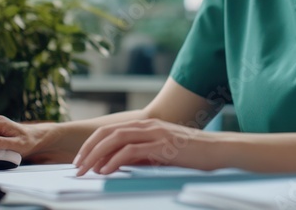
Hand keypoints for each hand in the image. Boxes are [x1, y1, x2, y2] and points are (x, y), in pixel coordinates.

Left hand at [72, 118, 219, 175]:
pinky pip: (131, 151)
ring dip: (96, 155)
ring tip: (85, 170)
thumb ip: (143, 154)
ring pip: (115, 139)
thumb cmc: (194, 154)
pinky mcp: (162, 145)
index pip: (111, 130)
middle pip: (108, 132)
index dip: (93, 143)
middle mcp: (148, 125)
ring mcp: (155, 133)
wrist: (219, 150)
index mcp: (147, 125)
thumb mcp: (163, 153)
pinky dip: (114, 160)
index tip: (81, 159)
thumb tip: (119, 163)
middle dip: (88, 149)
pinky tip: (106, 170)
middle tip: (76, 166)